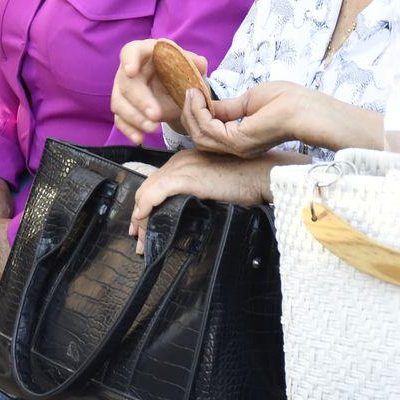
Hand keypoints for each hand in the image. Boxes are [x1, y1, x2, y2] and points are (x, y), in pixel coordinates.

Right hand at [109, 39, 193, 144]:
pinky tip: (139, 139)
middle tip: (156, 116)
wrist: (173, 87)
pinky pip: (120, 120)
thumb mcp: (187, 65)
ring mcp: (122, 91)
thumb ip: (193, 63)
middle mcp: (127, 71)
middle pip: (126, 84)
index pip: (131, 51)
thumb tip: (199, 64)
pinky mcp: (123, 109)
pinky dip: (129, 130)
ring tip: (153, 129)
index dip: (129, 60)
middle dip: (140, 101)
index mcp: (143, 53)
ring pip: (119, 104)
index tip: (131, 72)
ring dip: (135, 118)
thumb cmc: (177, 70)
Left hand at [128, 150, 278, 253]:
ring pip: (146, 193)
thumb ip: (197, 191)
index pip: (156, 182)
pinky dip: (144, 211)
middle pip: (147, 187)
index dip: (145, 203)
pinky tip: (144, 224)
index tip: (142, 223)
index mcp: (185, 159)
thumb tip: (186, 211)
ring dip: (141, 218)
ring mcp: (180, 167)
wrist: (260, 174)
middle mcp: (178, 160)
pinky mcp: (183, 178)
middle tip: (139, 237)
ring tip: (142, 240)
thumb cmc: (246, 181)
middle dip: (139, 214)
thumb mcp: (215, 184)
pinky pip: (153, 195)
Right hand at [181, 80, 374, 156]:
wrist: (308, 109)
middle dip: (189, 114)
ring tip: (192, 93)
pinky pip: (206, 129)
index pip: (210, 133)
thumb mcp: (251, 100)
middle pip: (200, 137)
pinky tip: (199, 97)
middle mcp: (238, 147)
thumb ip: (229, 107)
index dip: (197, 113)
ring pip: (199, 135)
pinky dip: (198, 112)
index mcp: (243, 139)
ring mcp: (237, 147)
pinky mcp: (237, 141)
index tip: (193, 92)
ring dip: (191, 112)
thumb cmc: (290, 101)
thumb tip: (210, 106)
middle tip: (188, 92)